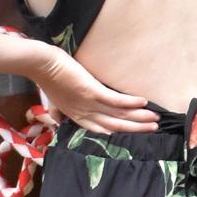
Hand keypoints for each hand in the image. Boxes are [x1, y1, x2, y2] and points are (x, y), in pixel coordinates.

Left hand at [34, 47, 155, 133]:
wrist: (41, 64)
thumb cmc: (47, 77)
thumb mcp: (55, 99)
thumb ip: (60, 110)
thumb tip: (59, 120)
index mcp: (77, 116)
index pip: (102, 128)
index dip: (119, 131)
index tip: (134, 130)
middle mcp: (85, 113)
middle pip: (115, 125)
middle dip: (136, 127)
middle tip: (154, 127)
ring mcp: (89, 103)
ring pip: (118, 115)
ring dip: (139, 117)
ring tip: (155, 118)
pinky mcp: (92, 91)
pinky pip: (115, 100)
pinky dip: (130, 103)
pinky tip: (144, 102)